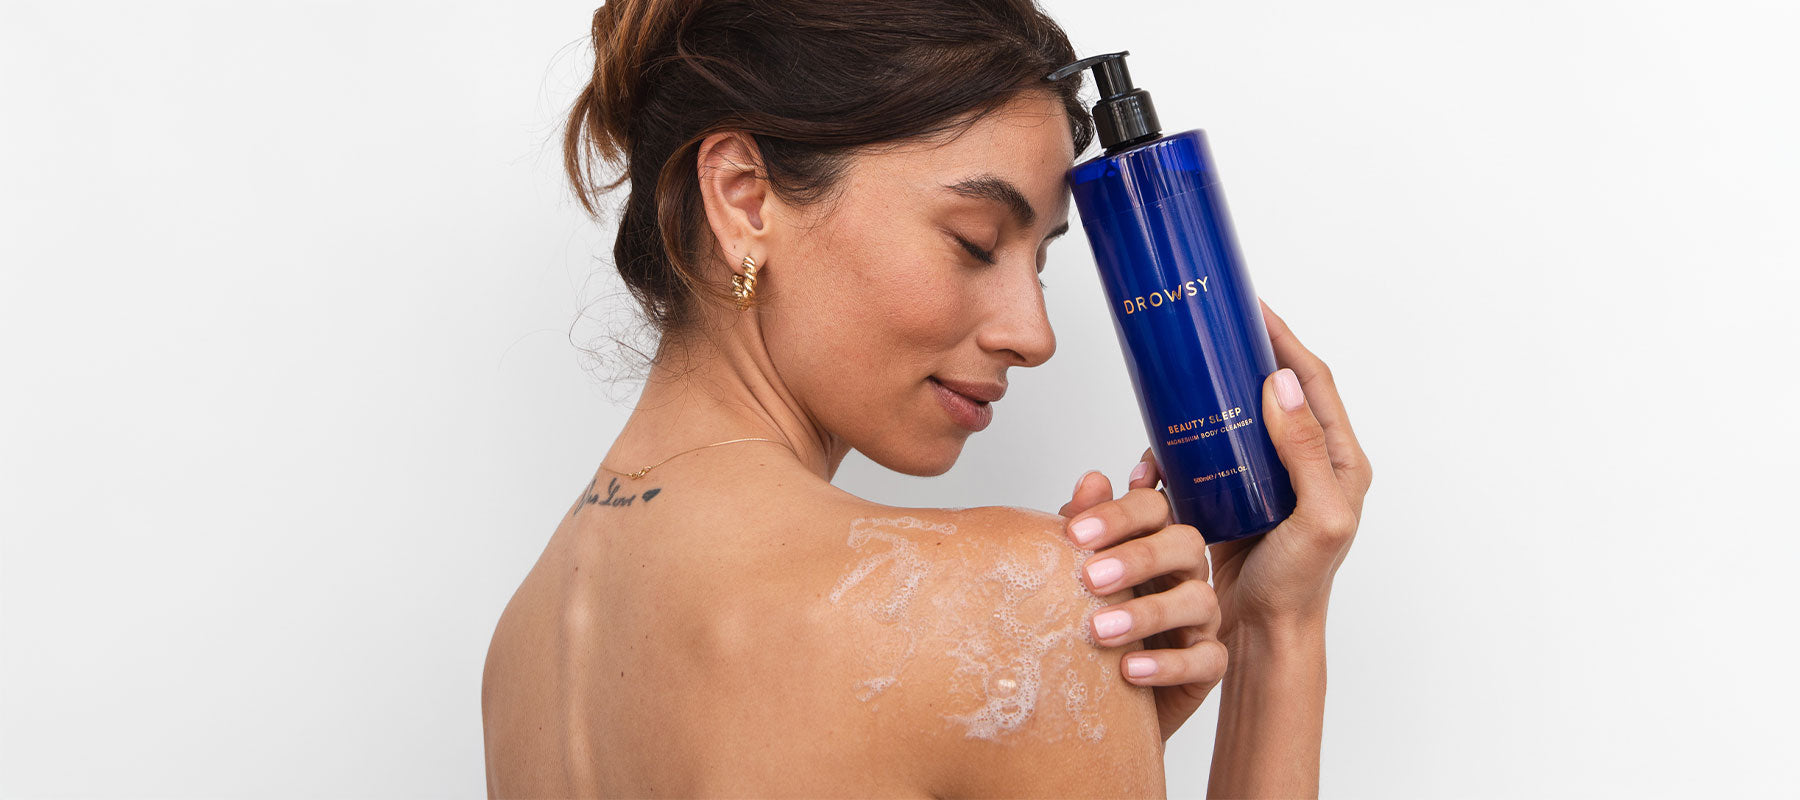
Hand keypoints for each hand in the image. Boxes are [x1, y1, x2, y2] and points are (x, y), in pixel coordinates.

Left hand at [1059, 464, 1223, 743]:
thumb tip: (1093, 479)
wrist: (1099, 693)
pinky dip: (1167, 664)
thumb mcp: (1078, 573)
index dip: (1118, 514)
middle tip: (1090, 579)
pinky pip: (1206, 660)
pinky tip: (1129, 670)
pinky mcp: (1207, 665)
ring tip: (1099, 631)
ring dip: (1148, 613)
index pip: (1153, 507)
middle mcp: (1185, 572)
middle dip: (1138, 557)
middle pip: (1186, 543)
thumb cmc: (1091, 620)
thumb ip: (1084, 528)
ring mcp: (1202, 618)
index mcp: (1154, 540)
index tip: (1074, 534)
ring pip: (1200, 600)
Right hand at [1203, 298, 1373, 639]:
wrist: (1265, 631)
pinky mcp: (1233, 495)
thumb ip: (1305, 451)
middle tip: (1206, 330)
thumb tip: (1283, 383)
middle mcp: (1304, 462)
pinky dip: (1182, 441)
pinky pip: (1206, 453)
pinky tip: (1159, 441)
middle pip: (1273, 389)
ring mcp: (1266, 478)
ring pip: (1236, 417)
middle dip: (1242, 355)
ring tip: (1178, 378)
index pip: (1313, 381)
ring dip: (1208, 397)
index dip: (1284, 339)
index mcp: (1337, 459)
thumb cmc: (1300, 583)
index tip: (1251, 307)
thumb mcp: (1318, 515)